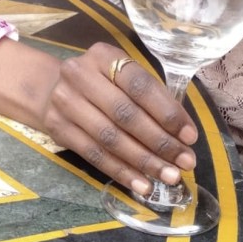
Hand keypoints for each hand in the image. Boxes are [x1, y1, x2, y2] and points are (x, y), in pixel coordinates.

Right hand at [38, 42, 197, 194]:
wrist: (52, 89)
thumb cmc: (102, 83)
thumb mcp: (123, 76)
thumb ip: (152, 98)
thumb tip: (183, 135)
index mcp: (103, 56)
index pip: (140, 85)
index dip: (167, 112)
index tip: (190, 136)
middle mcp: (80, 75)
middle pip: (125, 114)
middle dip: (160, 142)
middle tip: (185, 162)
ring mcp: (65, 102)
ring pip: (111, 139)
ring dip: (144, 162)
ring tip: (169, 176)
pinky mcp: (57, 128)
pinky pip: (94, 156)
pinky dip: (122, 173)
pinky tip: (143, 185)